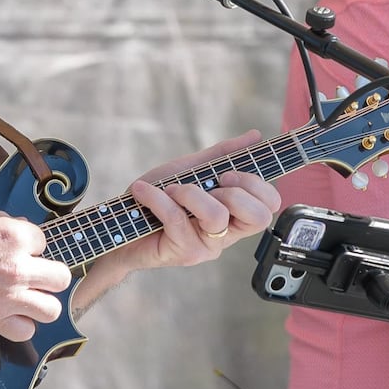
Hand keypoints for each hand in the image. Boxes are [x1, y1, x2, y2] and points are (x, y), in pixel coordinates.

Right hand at [0, 208, 71, 341]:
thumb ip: (4, 222)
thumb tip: (20, 228)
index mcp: (13, 236)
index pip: (43, 241)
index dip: (31, 246)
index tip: (17, 250)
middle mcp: (17, 267)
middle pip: (60, 277)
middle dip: (49, 274)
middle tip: (34, 275)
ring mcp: (7, 297)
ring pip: (52, 309)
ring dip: (42, 303)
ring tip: (28, 297)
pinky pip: (25, 331)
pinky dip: (21, 325)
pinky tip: (11, 314)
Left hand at [109, 130, 279, 274]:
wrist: (118, 227)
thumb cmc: (155, 200)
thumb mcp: (190, 171)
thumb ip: (222, 156)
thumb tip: (255, 135)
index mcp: (233, 215)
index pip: (270, 205)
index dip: (256, 184)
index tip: (226, 173)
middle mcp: (225, 234)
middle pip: (259, 216)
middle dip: (233, 190)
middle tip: (208, 183)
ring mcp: (206, 246)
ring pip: (217, 215)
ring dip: (189, 192)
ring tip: (170, 189)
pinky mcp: (183, 253)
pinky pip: (177, 218)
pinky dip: (156, 197)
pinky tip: (142, 191)